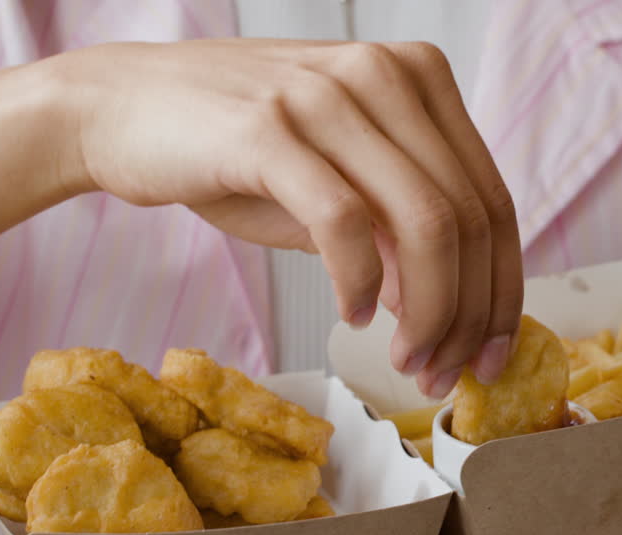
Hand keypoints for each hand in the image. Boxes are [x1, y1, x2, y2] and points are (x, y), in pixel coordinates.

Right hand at [52, 40, 522, 395]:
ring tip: (408, 358)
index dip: (504, 291)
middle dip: (471, 315)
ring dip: (429, 312)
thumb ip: (399, 235)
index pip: (492, 199)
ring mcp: (327, 94)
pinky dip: (362, 284)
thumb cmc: (233, 154)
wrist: (117, 108)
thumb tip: (451, 310)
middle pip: (472, 218)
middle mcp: (384, 73)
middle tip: (448, 373)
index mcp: (417, 77)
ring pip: (427, 223)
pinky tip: (353, 315)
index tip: (494, 354)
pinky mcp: (268, 126)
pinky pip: (345, 222)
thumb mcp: (337, 189)